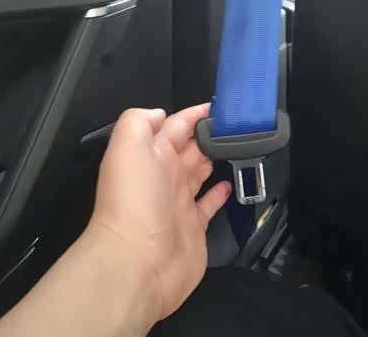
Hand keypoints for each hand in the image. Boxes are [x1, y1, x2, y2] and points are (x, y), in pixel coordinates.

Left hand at [89, 104, 231, 324]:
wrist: (137, 262)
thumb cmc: (135, 200)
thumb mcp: (128, 146)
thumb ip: (140, 121)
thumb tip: (161, 114)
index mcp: (150, 154)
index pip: (175, 125)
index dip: (196, 113)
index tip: (221, 105)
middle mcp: (164, 175)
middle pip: (191, 147)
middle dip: (211, 134)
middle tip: (239, 125)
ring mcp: (179, 202)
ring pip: (200, 171)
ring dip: (216, 158)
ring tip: (240, 148)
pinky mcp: (194, 226)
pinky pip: (209, 203)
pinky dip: (220, 192)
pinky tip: (231, 183)